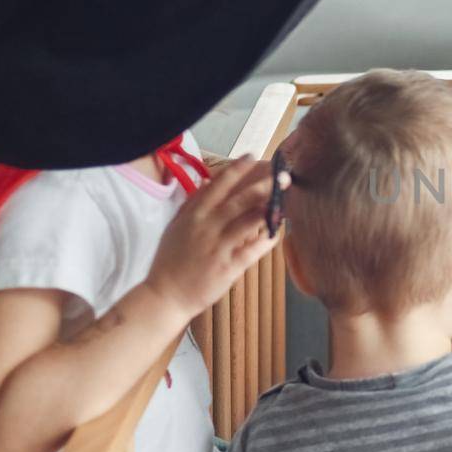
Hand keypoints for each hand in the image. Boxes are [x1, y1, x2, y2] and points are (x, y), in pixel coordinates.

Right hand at [145, 156, 276, 320]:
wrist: (165, 295)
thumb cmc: (171, 260)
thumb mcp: (177, 226)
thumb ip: (193, 204)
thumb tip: (209, 182)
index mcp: (193, 214)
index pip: (217, 185)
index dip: (236, 169)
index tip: (253, 156)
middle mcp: (205, 227)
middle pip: (238, 200)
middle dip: (263, 186)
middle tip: (283, 176)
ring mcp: (217, 247)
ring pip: (248, 223)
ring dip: (269, 210)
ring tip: (286, 200)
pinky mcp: (226, 268)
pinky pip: (251, 251)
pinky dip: (266, 241)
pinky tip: (278, 233)